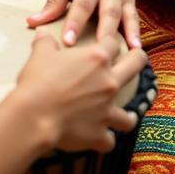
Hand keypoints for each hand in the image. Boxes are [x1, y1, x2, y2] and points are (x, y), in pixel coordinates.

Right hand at [14, 29, 147, 152]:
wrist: (35, 114)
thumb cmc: (38, 81)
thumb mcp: (40, 54)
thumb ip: (45, 42)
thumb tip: (43, 33)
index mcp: (96, 58)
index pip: (113, 43)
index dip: (111, 41)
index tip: (110, 42)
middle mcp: (108, 82)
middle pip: (135, 66)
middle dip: (139, 60)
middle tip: (138, 58)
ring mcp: (107, 110)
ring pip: (129, 115)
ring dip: (129, 115)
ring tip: (128, 115)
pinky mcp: (100, 134)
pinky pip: (110, 141)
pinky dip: (105, 140)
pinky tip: (102, 139)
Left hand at [26, 0, 157, 47]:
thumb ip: (53, 0)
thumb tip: (33, 22)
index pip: (81, 5)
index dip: (74, 23)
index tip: (67, 42)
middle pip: (106, 12)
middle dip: (101, 33)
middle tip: (95, 54)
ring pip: (123, 17)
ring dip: (123, 36)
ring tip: (120, 55)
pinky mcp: (132, 4)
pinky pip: (134, 19)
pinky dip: (136, 34)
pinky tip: (136, 49)